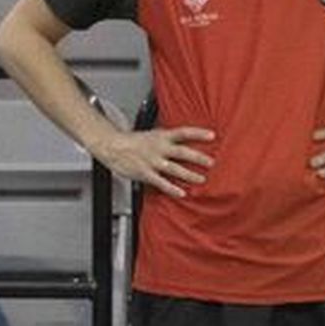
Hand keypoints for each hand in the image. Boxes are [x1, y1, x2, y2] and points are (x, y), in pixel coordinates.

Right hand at [92, 126, 215, 197]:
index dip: (198, 133)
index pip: (183, 132)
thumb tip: (182, 141)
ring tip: (201, 179)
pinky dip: (172, 188)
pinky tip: (181, 193)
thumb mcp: (151, 135)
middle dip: (198, 158)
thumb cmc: (132, 141)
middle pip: (183, 152)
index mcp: (161, 136)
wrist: (112, 146)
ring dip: (190, 175)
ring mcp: (153, 161)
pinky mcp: (145, 173)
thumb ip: (166, 139)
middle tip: (211, 163)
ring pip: (175, 169)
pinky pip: (161, 182)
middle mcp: (159, 148)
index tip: (212, 135)